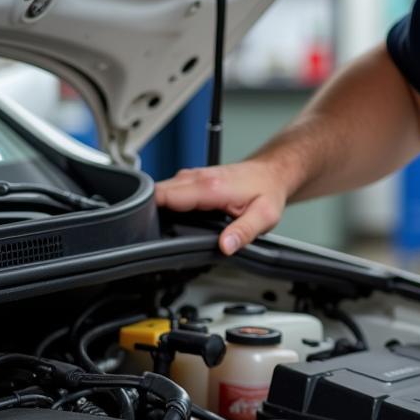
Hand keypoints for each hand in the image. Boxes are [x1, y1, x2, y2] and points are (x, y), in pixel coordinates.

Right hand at [154, 159, 288, 255]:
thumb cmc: (268, 191)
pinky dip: (167, 201)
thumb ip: (243, 232)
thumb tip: (225, 246)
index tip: (146, 227)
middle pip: (157, 191)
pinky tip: (172, 216)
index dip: (149, 211)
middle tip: (150, 233)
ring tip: (159, 227)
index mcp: (211, 187)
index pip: (165, 195)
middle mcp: (199, 177)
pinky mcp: (195, 178)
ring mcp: (195, 176)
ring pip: (162, 189)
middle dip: (148, 210)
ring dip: (156, 206)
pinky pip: (171, 188)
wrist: (273, 172)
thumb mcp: (264, 216)